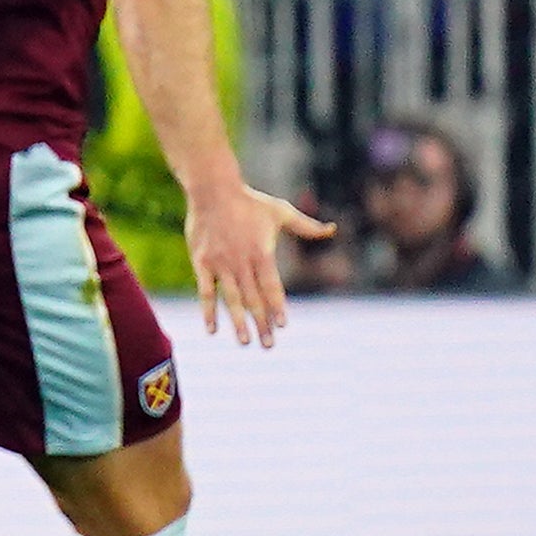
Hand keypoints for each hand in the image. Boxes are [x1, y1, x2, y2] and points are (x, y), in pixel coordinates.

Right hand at [185, 183, 333, 347]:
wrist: (213, 190)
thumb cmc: (250, 201)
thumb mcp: (281, 212)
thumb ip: (307, 226)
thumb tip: (333, 229)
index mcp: (262, 253)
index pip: (272, 287)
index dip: (277, 307)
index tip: (282, 326)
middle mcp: (242, 262)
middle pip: (253, 298)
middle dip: (261, 323)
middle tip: (268, 345)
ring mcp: (221, 264)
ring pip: (231, 299)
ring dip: (238, 322)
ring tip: (244, 342)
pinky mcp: (202, 262)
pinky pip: (205, 291)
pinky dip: (208, 311)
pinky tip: (212, 329)